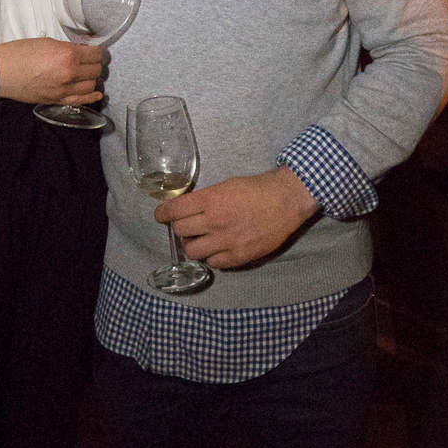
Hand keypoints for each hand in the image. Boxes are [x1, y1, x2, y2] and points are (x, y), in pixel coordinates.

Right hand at [0, 37, 103, 104]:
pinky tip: (97, 94)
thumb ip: (67, 48)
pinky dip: (91, 97)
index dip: (98, 51)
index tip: (96, 51)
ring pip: (91, 85)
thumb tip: (82, 52)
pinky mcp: (57, 100)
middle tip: (91, 61)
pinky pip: (81, 100)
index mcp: (68, 55)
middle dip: (96, 64)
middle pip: (96, 70)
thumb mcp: (47, 42)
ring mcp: (64, 89)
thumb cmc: (20, 52)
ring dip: (92, 79)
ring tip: (88, 74)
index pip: (96, 54)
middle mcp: (70, 73)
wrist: (1, 71)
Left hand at [156, 165, 319, 268]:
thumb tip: (188, 208)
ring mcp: (227, 241)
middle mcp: (215, 221)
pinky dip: (212, 256)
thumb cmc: (257, 189)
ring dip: (193, 245)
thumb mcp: (227, 185)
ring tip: (201, 240)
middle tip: (188, 226)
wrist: (286, 200)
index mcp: (211, 200)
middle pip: (180, 231)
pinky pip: (214, 262)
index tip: (161, 215)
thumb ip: (206, 198)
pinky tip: (218, 248)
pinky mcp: (239, 255)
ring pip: (192, 251)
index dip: (163, 213)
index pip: (174, 210)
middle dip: (181, 228)